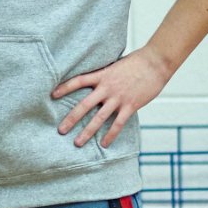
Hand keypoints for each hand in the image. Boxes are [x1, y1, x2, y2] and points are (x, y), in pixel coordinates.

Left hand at [52, 46, 169, 147]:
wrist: (155, 63)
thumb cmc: (135, 62)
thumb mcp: (115, 65)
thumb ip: (104, 75)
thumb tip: (95, 81)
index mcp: (102, 75)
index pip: (78, 80)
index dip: (64, 87)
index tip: (52, 94)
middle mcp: (107, 87)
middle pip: (84, 105)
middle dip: (71, 118)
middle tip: (60, 130)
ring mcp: (118, 98)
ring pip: (99, 118)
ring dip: (87, 132)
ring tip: (77, 143)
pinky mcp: (130, 106)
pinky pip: (118, 124)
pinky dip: (110, 135)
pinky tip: (104, 144)